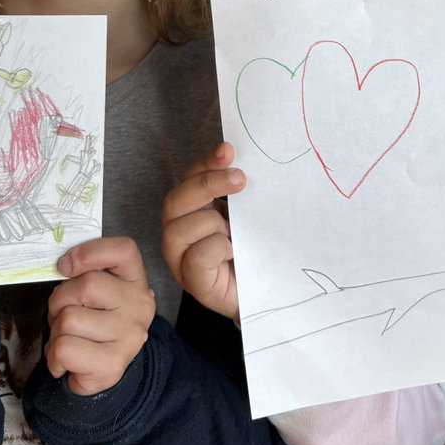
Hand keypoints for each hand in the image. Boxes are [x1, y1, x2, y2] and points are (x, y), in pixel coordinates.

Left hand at [46, 236, 155, 395]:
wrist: (102, 370)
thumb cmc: (93, 322)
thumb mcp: (96, 291)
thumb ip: (84, 273)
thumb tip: (64, 266)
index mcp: (135, 280)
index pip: (123, 250)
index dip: (89, 253)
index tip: (66, 266)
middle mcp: (139, 305)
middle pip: (86, 285)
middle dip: (59, 301)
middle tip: (62, 315)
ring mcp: (129, 336)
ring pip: (68, 319)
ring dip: (55, 332)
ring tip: (67, 339)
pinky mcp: (112, 365)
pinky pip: (64, 349)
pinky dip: (53, 357)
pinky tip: (66, 361)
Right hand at [161, 142, 244, 321]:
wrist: (268, 294)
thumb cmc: (254, 252)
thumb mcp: (246, 215)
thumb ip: (238, 193)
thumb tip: (243, 163)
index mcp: (191, 211)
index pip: (188, 178)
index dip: (205, 163)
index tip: (228, 150)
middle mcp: (178, 232)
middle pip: (176, 199)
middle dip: (208, 184)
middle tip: (241, 180)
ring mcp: (180, 259)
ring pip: (182, 227)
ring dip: (215, 224)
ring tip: (235, 235)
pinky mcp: (192, 281)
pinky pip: (198, 255)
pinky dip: (218, 248)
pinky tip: (234, 253)